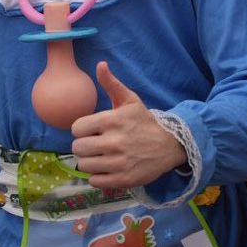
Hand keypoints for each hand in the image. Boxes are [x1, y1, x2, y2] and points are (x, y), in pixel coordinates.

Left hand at [71, 62, 184, 189]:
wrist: (170, 145)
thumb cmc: (144, 122)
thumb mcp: (130, 100)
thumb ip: (112, 83)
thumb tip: (100, 64)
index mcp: (111, 121)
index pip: (76, 128)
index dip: (81, 129)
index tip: (90, 130)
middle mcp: (113, 142)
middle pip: (77, 148)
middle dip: (83, 146)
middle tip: (94, 145)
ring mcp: (118, 163)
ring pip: (84, 166)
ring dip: (89, 162)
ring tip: (100, 157)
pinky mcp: (123, 179)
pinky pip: (95, 181)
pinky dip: (97, 177)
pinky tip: (106, 169)